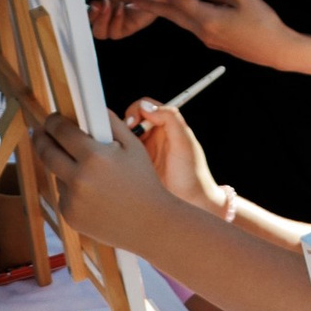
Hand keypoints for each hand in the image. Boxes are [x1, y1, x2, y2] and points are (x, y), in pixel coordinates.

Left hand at [31, 108, 173, 249]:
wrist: (150, 224)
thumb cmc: (144, 183)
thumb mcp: (133, 145)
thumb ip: (109, 121)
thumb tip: (88, 106)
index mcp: (94, 156)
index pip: (61, 130)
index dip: (53, 121)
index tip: (52, 119)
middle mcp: (79, 179)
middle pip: (46, 152)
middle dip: (41, 139)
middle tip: (41, 133)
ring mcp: (72, 200)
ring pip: (56, 175)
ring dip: (63, 167)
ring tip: (86, 171)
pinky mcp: (70, 216)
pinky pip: (64, 195)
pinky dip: (72, 190)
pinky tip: (93, 194)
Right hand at [84, 0, 171, 43]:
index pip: (81, 9)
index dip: (78, 7)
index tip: (80, 0)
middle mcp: (105, 11)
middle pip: (88, 23)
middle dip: (89, 15)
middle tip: (95, 4)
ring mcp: (116, 20)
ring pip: (99, 32)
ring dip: (100, 20)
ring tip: (108, 5)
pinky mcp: (127, 27)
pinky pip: (114, 33)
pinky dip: (115, 21)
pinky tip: (121, 7)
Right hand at [121, 96, 220, 212]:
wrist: (191, 204)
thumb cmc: (193, 176)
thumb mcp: (184, 142)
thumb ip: (170, 118)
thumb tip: (147, 106)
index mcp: (168, 126)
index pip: (146, 106)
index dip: (137, 110)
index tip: (134, 123)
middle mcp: (155, 136)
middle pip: (132, 119)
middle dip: (125, 124)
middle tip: (125, 136)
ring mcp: (145, 152)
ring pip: (124, 136)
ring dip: (119, 138)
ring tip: (121, 149)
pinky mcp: (137, 167)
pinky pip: (122, 154)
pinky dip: (117, 153)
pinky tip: (120, 160)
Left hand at [164, 0, 291, 70]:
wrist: (276, 50)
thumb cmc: (264, 22)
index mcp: (208, 19)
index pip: (179, 1)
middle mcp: (203, 32)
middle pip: (173, 15)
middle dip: (153, 5)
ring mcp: (208, 39)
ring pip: (181, 21)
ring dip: (165, 11)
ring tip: (150, 3)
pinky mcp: (215, 42)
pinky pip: (193, 25)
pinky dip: (181, 16)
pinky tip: (179, 9)